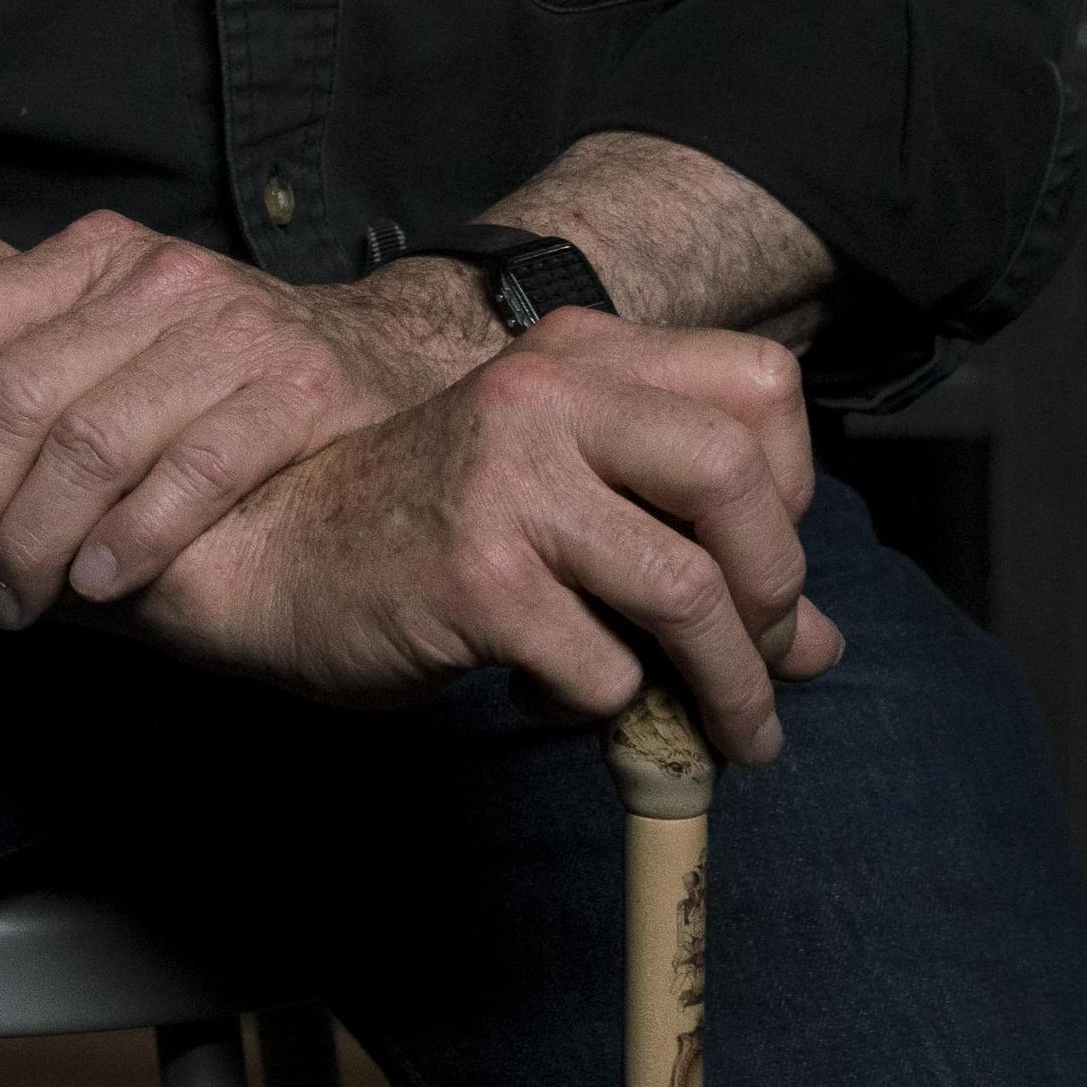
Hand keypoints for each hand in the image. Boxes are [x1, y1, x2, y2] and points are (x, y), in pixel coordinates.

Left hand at [0, 207, 506, 627]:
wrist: (390, 359)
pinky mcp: (301, 394)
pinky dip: (134, 536)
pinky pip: (197, 471)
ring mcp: (236, 332)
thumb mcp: (101, 304)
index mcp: (96, 253)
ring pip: (94, 442)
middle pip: (20, 395)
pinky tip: (99, 585)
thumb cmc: (213, 354)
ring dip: (35, 542)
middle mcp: (160, 279)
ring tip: (10, 601)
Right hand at [130, 311, 842, 759]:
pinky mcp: (475, 572)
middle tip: (767, 664)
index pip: (760, 388)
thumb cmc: (422, 522)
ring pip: (689, 590)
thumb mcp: (561, 498)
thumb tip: (818, 642)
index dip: (790, 489)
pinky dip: (605, 710)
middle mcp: (545, 392)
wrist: (268, 553)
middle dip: (779, 592)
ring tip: (724, 734)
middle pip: (738, 476)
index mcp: (576, 352)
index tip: (762, 565)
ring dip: (729, 686)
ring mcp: (507, 478)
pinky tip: (559, 702)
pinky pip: (603, 667)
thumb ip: (683, 539)